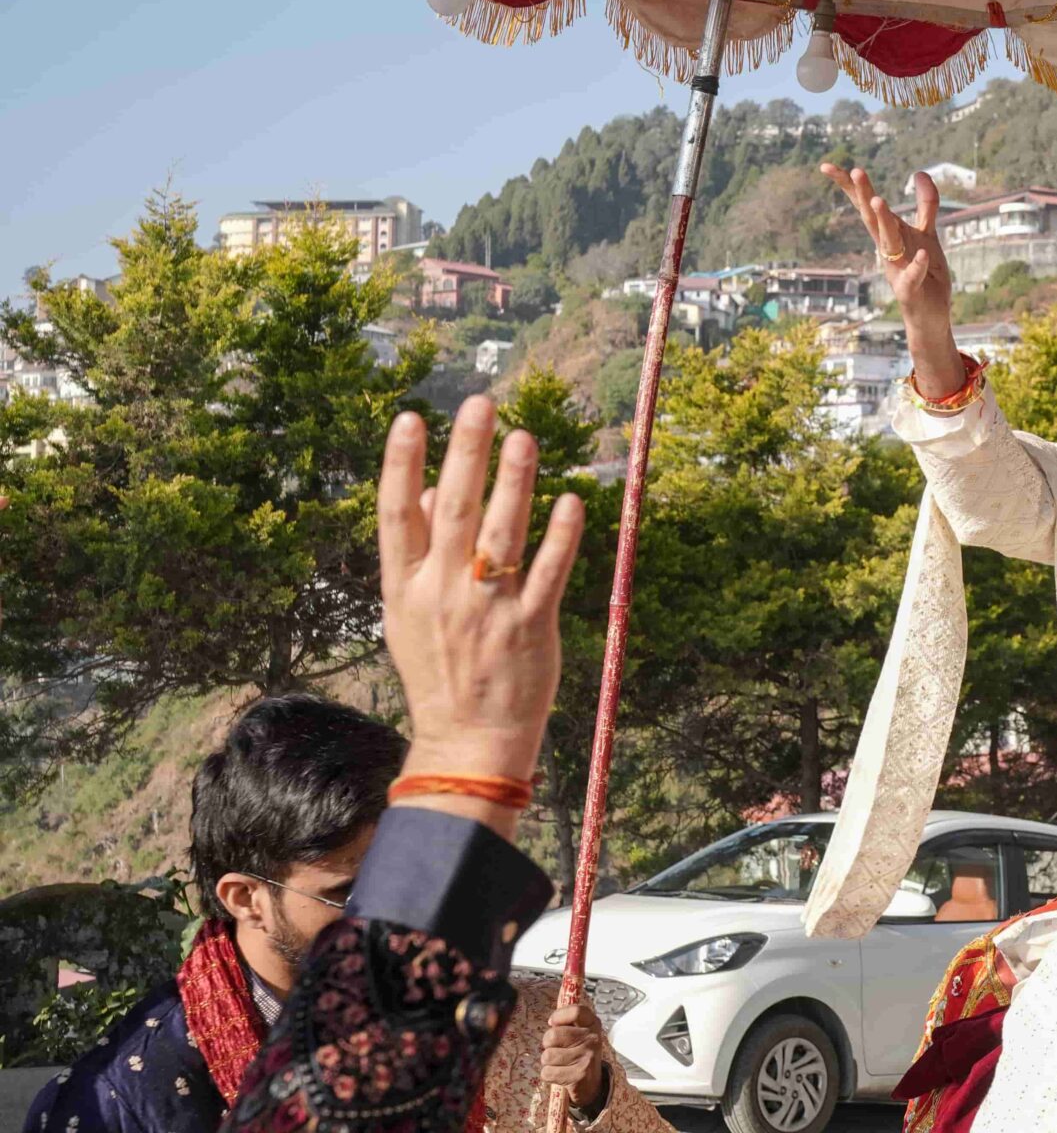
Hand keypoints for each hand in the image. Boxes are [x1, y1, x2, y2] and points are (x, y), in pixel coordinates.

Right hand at [377, 399, 582, 835]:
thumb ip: (419, 553)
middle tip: (480, 404)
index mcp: (405, 588)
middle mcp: (442, 593)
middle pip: (455, 511)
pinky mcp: (530, 627)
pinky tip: (571, 500)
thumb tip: (434, 490)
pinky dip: (561, 536)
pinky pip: (548, 572)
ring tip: (525, 436)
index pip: (397, 515)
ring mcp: (487, 610)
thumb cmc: (441, 669)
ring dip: (515, 482)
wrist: (467, 740)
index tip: (411, 418)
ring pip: (503, 534)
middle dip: (466, 454)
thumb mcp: (410, 615)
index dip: (401, 465)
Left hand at [540, 999, 610, 1110]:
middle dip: (548, 1044)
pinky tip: (560, 1074)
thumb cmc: (579, 1052)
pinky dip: (548, 1075)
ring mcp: (587, 1058)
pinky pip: (547, 1073)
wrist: (591, 1082)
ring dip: (548, 1062)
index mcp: (593, 1024)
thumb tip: (551, 1021)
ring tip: (560, 1063)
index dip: (558, 1016)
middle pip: (553, 1035)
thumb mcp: (580, 1033)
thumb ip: (567, 1023)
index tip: (552, 1023)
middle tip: (557, 1049)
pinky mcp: (579, 1076)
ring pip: (547, 1056)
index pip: (575, 1012)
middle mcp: (592, 1039)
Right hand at [825, 163, 951, 320]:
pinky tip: (923, 254)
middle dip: (864, 196)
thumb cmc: (926, 274)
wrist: (931, 315)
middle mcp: (888, 250)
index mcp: (890, 234)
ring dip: (883, 222)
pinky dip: (917, 265)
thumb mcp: (927, 234)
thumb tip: (920, 173)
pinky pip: (913, 276)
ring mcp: (897, 269)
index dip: (849, 187)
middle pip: (872, 219)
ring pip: (888, 243)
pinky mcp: (910, 289)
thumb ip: (926, 205)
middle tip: (856, 171)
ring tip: (878, 200)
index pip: (866, 207)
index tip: (826, 166)